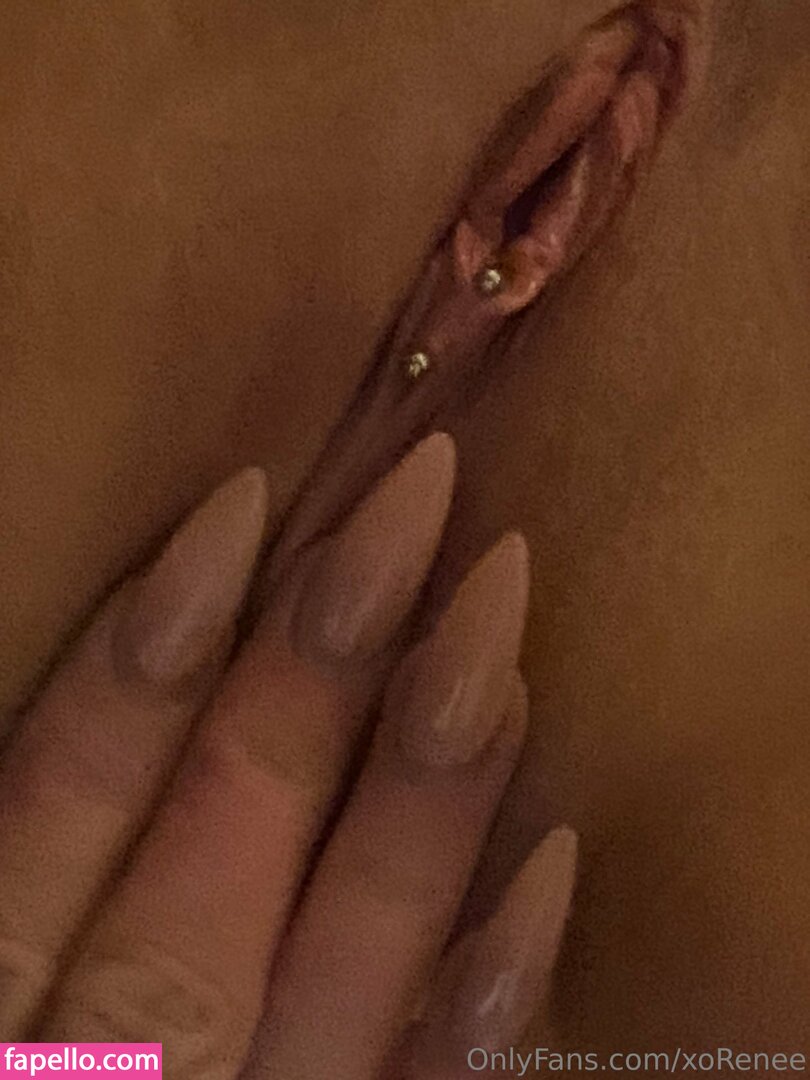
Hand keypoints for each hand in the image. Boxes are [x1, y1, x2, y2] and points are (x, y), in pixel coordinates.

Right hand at [0, 433, 574, 1077]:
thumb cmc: (37, 1066)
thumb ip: (37, 855)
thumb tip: (129, 684)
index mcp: (6, 1002)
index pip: (60, 793)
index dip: (147, 649)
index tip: (246, 504)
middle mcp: (120, 1074)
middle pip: (219, 841)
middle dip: (315, 662)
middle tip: (418, 499)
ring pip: (340, 953)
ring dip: (424, 780)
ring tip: (496, 616)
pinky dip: (489, 995)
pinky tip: (552, 860)